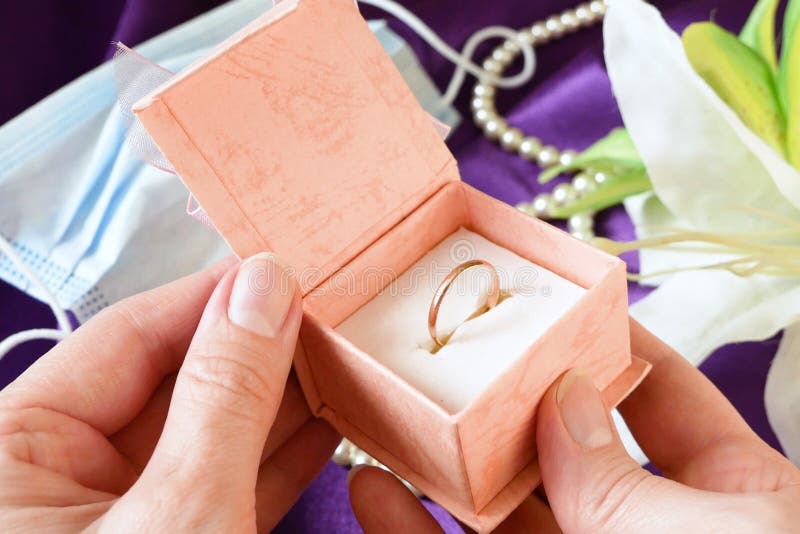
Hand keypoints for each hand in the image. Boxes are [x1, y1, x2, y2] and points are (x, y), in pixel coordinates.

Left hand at [0, 254, 338, 531]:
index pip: (125, 339)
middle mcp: (57, 482)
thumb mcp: (180, 511)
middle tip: (322, 317)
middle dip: (254, 351)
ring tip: (336, 363)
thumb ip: (224, 396)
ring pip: (204, 437)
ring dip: (276, 404)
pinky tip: (323, 426)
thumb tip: (264, 288)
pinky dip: (274, 462)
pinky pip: (222, 488)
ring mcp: (118, 521)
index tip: (281, 273)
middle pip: (170, 384)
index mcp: (13, 454)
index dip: (211, 299)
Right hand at [348, 323, 799, 532]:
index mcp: (733, 504)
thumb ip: (621, 476)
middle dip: (507, 396)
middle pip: (565, 445)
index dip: (606, 344)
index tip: (545, 297)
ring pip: (502, 511)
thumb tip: (565, 397)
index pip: (658, 396)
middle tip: (449, 344)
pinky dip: (413, 532)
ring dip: (446, 462)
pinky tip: (371, 491)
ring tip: (392, 408)